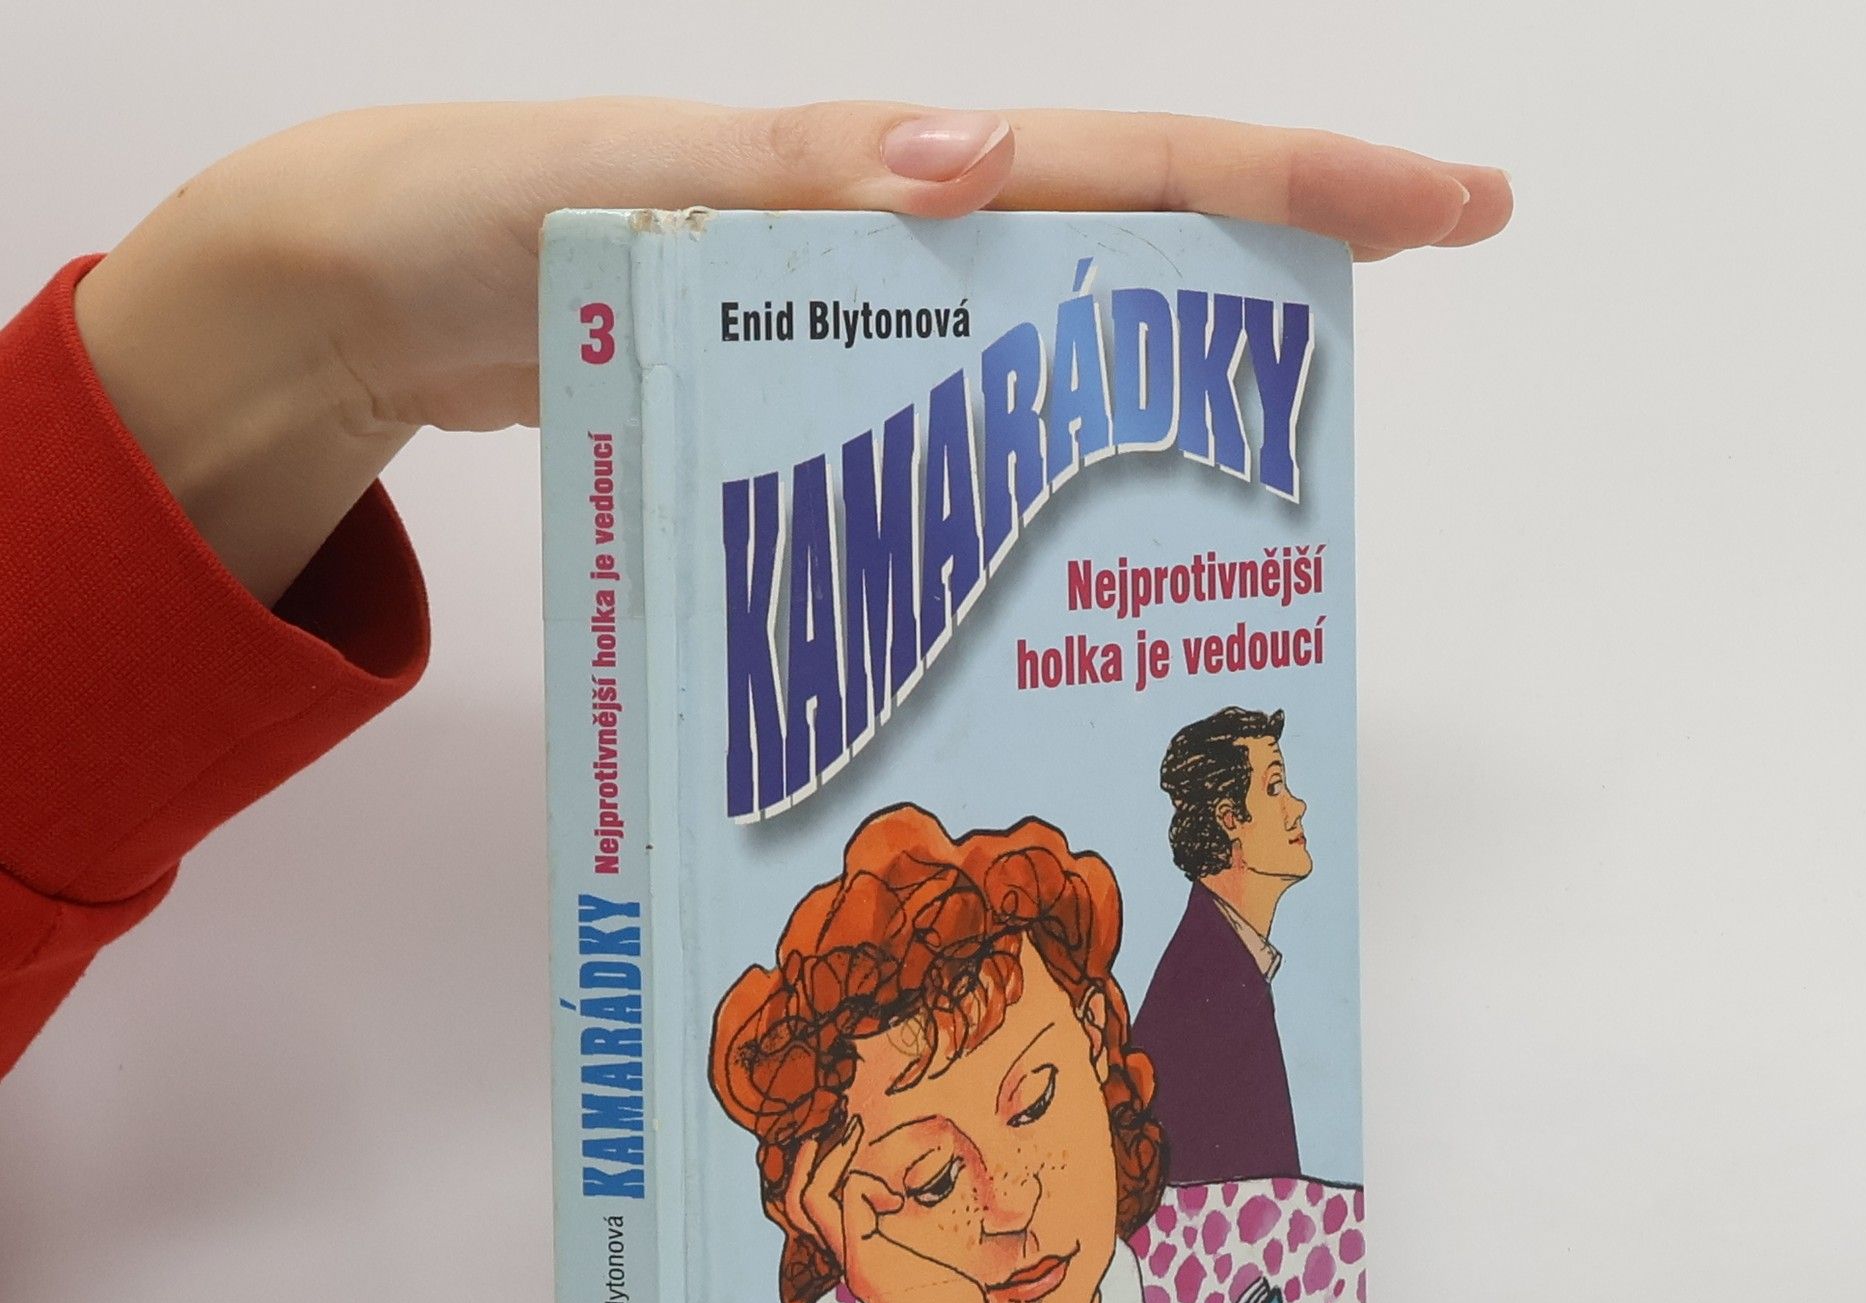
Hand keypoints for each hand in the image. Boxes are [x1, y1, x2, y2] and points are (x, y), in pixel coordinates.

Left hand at [72, 99, 1509, 602]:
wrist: (391, 289)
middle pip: (1126, 253)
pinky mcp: (822, 398)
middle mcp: (899, 243)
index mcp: (882, 177)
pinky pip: (958, 425)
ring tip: (1266, 480)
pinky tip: (1066, 543)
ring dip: (1164, 398)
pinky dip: (1029, 471)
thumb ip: (787, 183)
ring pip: (1054, 350)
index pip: (1119, 167)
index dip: (1285, 187)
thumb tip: (976, 161)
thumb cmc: (489, 219)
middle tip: (1397, 325)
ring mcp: (868, 327)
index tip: (1439, 203)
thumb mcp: (625, 193)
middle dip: (1270, 282)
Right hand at [782, 1120, 989, 1302]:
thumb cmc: (954, 1302)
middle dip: (806, 1165)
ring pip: (809, 1201)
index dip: (820, 1178)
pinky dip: (867, 1184)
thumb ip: (909, 1236)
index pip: (818, 1214)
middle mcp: (846, 1257)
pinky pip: (849, 1199)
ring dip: (830, 1159)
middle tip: (826, 1131)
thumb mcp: (926, 1258)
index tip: (844, 1146)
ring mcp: (850, 1259)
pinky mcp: (864, 1259)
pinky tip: (896, 1199)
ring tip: (854, 1131)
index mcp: (859, 1257)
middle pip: (797, 1207)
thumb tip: (905, 1207)